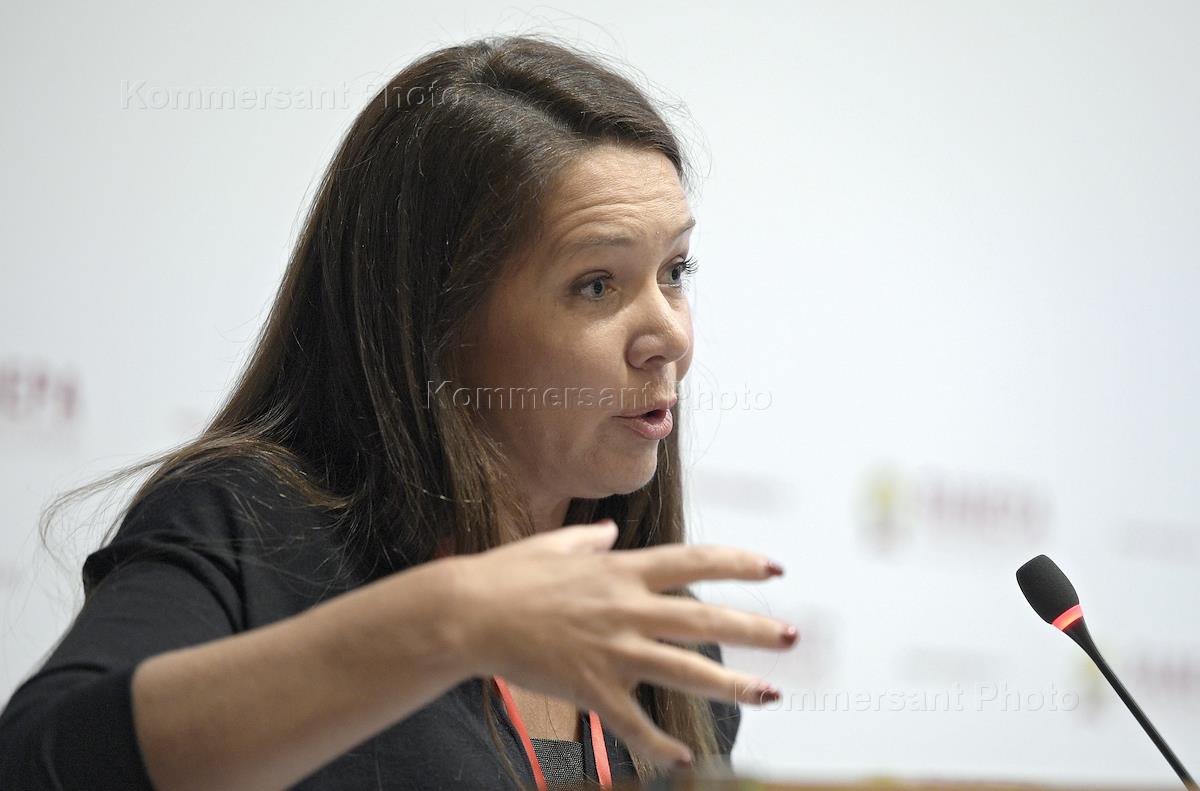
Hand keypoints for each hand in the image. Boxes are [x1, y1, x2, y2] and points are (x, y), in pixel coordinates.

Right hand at [447, 520, 796, 768]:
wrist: (465, 614)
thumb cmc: (506, 575)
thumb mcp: (553, 545)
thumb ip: (589, 539)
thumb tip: (610, 531)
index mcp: (620, 570)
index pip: (694, 561)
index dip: (738, 563)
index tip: (775, 567)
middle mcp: (625, 608)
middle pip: (703, 619)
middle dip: (753, 629)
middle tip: (792, 637)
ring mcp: (610, 649)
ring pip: (684, 670)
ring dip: (731, 686)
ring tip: (770, 695)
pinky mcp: (589, 686)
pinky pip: (632, 722)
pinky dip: (656, 743)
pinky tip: (680, 760)